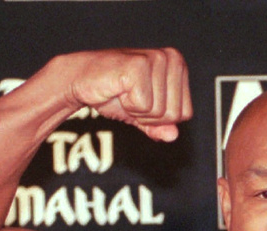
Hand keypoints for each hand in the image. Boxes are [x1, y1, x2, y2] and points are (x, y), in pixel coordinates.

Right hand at [66, 48, 191, 141]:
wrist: (81, 81)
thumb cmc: (114, 94)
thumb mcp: (143, 115)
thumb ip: (159, 127)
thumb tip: (173, 136)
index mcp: (179, 66)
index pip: (185, 114)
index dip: (161, 119)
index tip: (142, 103)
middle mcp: (172, 58)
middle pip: (174, 115)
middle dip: (149, 117)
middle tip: (130, 98)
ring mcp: (156, 59)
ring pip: (159, 111)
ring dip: (137, 110)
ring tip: (124, 92)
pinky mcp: (138, 65)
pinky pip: (143, 105)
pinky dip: (128, 105)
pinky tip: (118, 89)